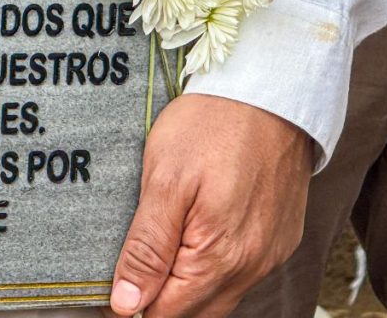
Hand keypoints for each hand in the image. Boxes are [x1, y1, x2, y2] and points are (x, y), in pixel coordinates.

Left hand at [106, 94, 311, 316]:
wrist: (269, 91)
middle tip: (126, 268)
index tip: (107, 288)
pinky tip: (191, 240)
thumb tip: (126, 302)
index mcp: (218, 257)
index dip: (131, 303)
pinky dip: (211, 268)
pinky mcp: (279, 238)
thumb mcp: (164, 182)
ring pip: (218, 296)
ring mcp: (270, 253)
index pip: (166, 314)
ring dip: (185, 285)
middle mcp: (251, 266)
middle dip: (158, 299)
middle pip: (194, 312)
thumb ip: (147, 248)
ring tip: (156, 250)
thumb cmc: (211, 127)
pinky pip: (240, 273)